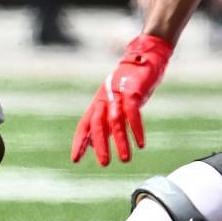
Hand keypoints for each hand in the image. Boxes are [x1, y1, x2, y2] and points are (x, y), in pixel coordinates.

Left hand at [72, 33, 173, 166]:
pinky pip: (133, 112)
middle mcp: (105, 98)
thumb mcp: (116, 103)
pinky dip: (136, 128)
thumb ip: (105, 122)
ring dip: (120, 141)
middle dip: (100, 144)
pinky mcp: (133, 90)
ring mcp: (118, 93)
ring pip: (115, 120)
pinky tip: (140, 143)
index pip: (85, 124)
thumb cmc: (131, 83)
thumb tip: (93, 143)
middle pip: (97, 123)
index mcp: (98, 102)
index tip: (75, 159)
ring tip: (125, 159)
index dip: (80, 141)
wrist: (146, 56)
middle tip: (104, 164)